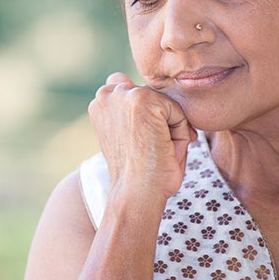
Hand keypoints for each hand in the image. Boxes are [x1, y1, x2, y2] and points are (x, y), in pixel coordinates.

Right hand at [88, 72, 197, 201]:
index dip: (145, 115)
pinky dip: (178, 131)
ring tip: (158, 149)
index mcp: (100, 102)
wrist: (136, 193)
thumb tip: (144, 86)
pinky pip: (176, 110)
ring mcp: (124, 95)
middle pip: (153, 95)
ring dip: (169, 126)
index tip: (142, 142)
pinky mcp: (142, 100)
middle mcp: (106, 94)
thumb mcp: (128, 132)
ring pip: (166, 103)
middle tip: (152, 149)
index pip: (134, 90)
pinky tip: (164, 147)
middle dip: (160, 120)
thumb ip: (132, 106)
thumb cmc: (136, 170)